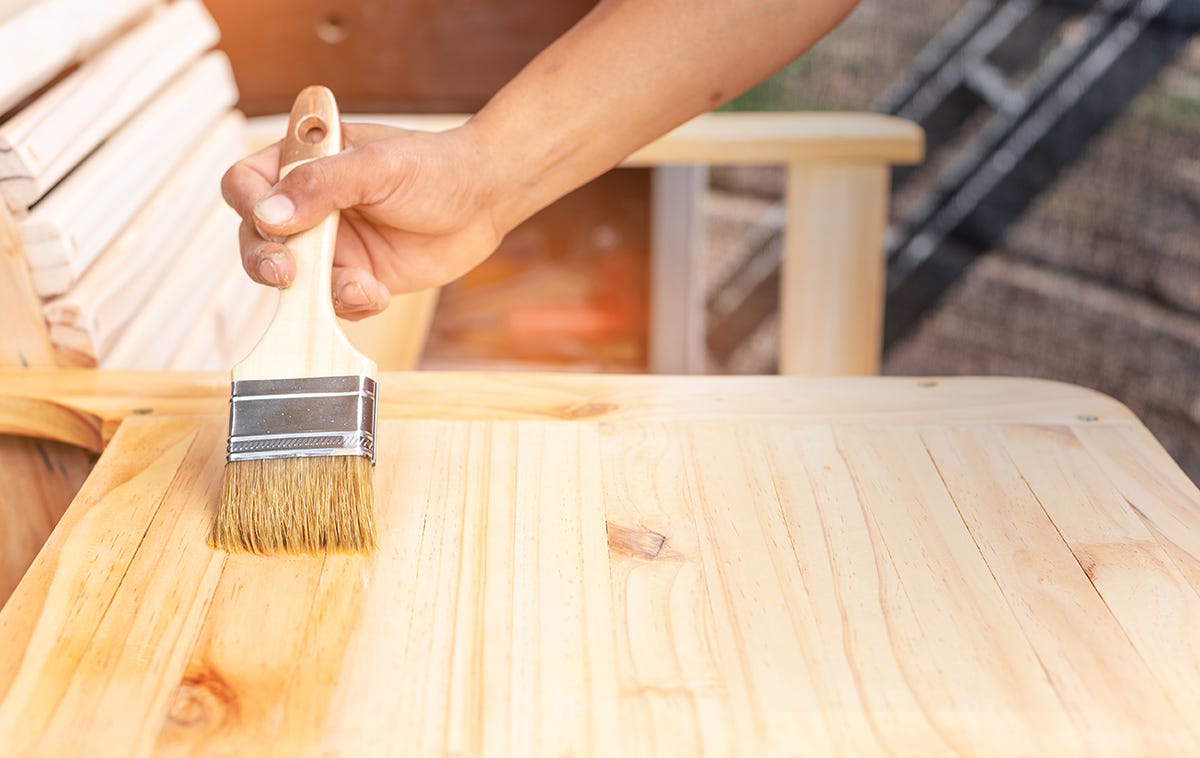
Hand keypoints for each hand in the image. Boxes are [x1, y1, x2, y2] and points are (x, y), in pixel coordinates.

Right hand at [221, 122, 503, 319]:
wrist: (484, 202)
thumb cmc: (434, 168)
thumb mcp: (379, 167)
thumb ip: (323, 186)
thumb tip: (268, 215)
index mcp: (302, 163)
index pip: (246, 184)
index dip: (248, 206)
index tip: (269, 224)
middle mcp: (306, 207)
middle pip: (255, 239)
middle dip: (267, 261)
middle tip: (287, 274)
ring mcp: (329, 246)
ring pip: (291, 280)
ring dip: (316, 291)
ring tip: (362, 285)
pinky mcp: (354, 277)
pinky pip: (331, 302)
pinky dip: (350, 303)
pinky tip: (379, 292)